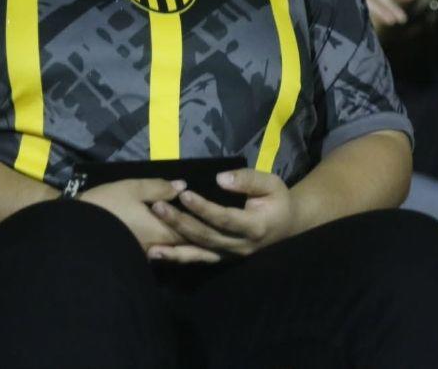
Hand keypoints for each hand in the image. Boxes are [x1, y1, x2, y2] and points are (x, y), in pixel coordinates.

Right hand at [78, 178, 200, 253]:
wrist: (71, 232)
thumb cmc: (106, 206)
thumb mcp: (133, 189)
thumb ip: (160, 188)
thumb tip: (183, 187)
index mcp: (162, 232)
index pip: (193, 231)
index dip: (204, 222)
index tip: (213, 212)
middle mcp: (157, 250)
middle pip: (184, 245)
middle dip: (196, 234)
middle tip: (207, 222)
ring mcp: (144, 258)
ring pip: (171, 251)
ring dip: (181, 240)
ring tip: (190, 227)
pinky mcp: (132, 260)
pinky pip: (157, 253)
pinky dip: (166, 245)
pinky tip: (166, 234)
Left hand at [148, 169, 297, 262]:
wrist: (287, 226)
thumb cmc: (278, 201)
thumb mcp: (271, 184)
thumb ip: (248, 180)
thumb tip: (220, 178)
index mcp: (255, 227)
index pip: (224, 218)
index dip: (203, 208)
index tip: (184, 194)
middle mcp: (240, 246)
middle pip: (206, 237)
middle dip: (180, 223)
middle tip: (158, 207)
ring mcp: (230, 256)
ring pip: (198, 253)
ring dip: (173, 248)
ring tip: (150, 243)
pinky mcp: (221, 259)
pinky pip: (197, 259)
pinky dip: (177, 258)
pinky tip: (157, 254)